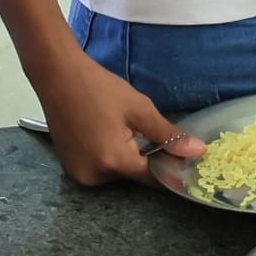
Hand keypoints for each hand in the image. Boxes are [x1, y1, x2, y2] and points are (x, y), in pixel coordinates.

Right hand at [34, 48, 203, 186]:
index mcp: (114, 162)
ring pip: (117, 174)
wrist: (57, 76)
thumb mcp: (139, 109)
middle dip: (146, 160)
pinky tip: (106, 134)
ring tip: (121, 129)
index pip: (154, 179)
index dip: (171, 169)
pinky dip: (109, 157)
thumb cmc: (99, 88)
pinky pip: (100, 169)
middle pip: (134, 177)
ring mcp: (79, 174)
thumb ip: (169, 135)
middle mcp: (94, 176)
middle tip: (145, 132)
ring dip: (126, 159)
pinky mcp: (70, 168)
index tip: (184, 157)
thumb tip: (198, 151)